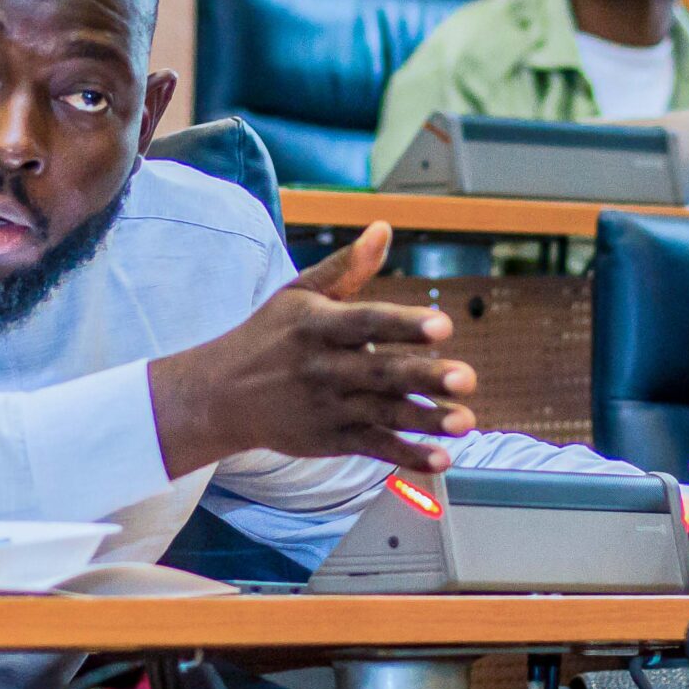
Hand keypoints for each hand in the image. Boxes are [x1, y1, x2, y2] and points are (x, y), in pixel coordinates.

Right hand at [148, 221, 478, 478]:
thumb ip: (347, 267)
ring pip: (384, 414)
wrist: (221, 395)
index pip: (366, 323)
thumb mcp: (299, 293)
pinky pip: (375, 448)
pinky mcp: (333, 439)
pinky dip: (407, 456)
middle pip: (381, 373)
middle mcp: (325, 369)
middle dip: (424, 377)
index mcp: (318, 327)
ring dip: (426, 419)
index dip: (404, 324)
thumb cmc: (269, 335)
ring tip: (466, 421)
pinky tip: (441, 460)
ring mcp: (330, 408)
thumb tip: (384, 228)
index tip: (443, 326)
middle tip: (466, 378)